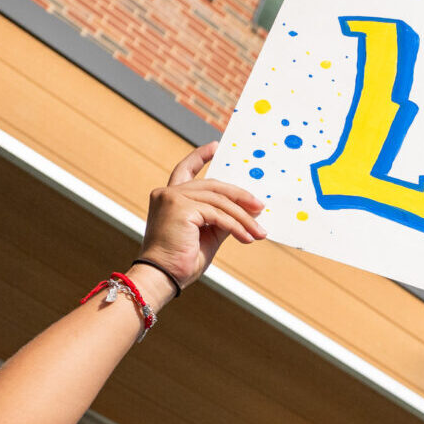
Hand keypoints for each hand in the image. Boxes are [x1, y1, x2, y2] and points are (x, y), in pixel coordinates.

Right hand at [140, 143, 266, 287]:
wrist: (162, 278)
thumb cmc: (181, 261)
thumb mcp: (207, 235)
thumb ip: (222, 219)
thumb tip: (247, 210)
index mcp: (170, 198)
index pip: (185, 169)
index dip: (200, 156)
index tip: (215, 146)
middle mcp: (168, 193)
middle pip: (213, 186)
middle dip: (240, 196)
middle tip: (260, 208)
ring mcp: (172, 198)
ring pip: (219, 201)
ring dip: (243, 218)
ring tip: (259, 233)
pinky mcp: (180, 207)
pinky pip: (218, 214)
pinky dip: (236, 226)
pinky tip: (247, 238)